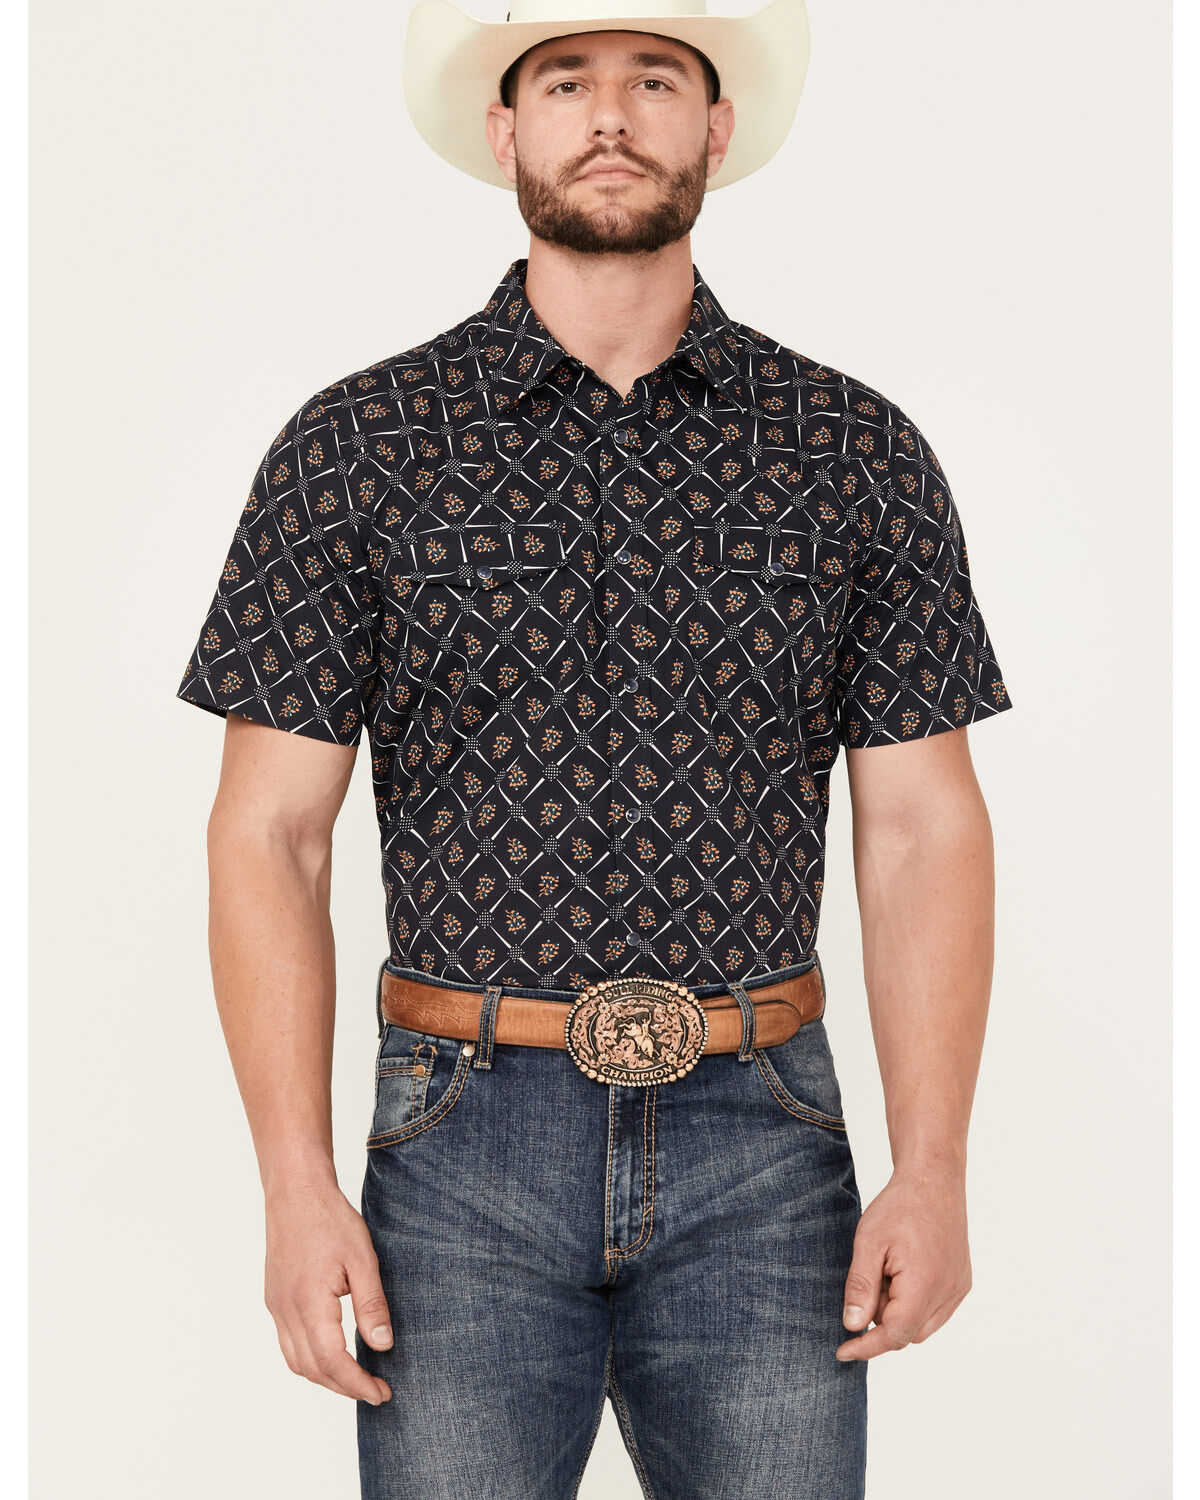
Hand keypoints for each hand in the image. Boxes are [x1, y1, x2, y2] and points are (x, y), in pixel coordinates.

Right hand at [264, 1175, 393, 1402]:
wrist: (295, 1191)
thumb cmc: (329, 1218)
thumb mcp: (362, 1258)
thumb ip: (372, 1304)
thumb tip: (382, 1346)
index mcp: (309, 1301)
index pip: (331, 1361)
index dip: (357, 1383)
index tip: (381, 1392)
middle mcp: (286, 1310)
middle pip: (312, 1369)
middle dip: (344, 1387)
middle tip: (375, 1390)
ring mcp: (276, 1306)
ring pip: (296, 1361)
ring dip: (325, 1377)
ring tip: (356, 1378)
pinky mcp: (274, 1299)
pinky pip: (288, 1343)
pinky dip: (310, 1359)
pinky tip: (332, 1353)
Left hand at [835, 1161, 971, 1360]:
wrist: (933, 1179)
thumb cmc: (900, 1206)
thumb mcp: (868, 1242)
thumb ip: (860, 1286)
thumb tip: (852, 1326)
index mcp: (925, 1283)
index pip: (895, 1334)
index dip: (867, 1347)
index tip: (842, 1351)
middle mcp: (949, 1292)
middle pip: (907, 1332)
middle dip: (880, 1318)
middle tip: (871, 1278)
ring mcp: (959, 1288)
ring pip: (922, 1325)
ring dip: (898, 1312)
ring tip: (888, 1271)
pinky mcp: (962, 1283)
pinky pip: (935, 1312)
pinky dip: (914, 1304)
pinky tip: (903, 1272)